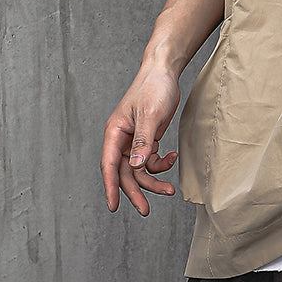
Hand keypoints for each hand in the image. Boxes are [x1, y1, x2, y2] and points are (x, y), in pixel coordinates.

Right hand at [101, 64, 180, 214]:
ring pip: (139, 169)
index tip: (113, 206)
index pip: (109, 165)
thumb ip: (143, 141)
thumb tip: (135, 167)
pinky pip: (150, 160)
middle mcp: (122, 139)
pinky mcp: (147, 138)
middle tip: (145, 210)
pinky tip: (173, 158)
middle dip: (136, 191)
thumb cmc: (153, 88)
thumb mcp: (150, 115)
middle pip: (125, 172)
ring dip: (153, 181)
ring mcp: (134, 140)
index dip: (110, 187)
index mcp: (115, 132)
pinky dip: (161, 164)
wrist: (165, 71)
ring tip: (169, 190)